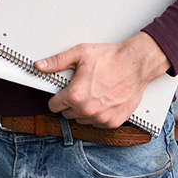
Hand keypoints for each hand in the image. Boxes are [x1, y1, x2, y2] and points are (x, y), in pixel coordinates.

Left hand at [37, 32, 169, 127]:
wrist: (136, 63)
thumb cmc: (112, 58)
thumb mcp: (81, 53)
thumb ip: (57, 61)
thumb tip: (40, 65)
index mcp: (76, 95)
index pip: (54, 106)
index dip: (57, 97)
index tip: (64, 91)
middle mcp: (87, 110)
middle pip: (67, 114)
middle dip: (71, 102)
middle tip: (82, 88)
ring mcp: (101, 117)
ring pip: (82, 120)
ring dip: (85, 110)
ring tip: (95, 93)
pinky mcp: (113, 121)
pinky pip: (98, 123)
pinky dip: (99, 114)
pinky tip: (104, 100)